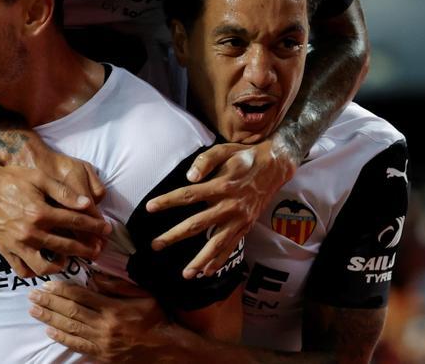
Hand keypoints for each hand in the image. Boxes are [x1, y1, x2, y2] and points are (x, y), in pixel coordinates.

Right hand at [0, 161, 110, 277]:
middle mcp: (29, 232)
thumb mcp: (39, 178)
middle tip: (99, 249)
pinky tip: (44, 263)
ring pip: (45, 266)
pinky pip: (22, 269)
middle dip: (87, 248)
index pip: (75, 222)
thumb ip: (64, 192)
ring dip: (61, 264)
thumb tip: (87, 204)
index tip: (107, 229)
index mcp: (40, 212)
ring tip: (70, 258)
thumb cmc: (11, 178)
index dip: (95, 226)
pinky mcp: (5, 249)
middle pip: (66, 246)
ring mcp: (16, 244)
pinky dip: (34, 271)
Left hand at [28, 276, 167, 362]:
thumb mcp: (143, 295)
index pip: (80, 296)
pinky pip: (77, 346)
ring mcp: (102, 342)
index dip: (60, 290)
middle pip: (70, 312)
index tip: (47, 284)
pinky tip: (49, 331)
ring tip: (34, 310)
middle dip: (49, 303)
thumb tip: (94, 277)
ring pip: (69, 328)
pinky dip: (62, 338)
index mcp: (113, 309)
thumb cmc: (155, 318)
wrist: (166, 348)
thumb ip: (117, 285)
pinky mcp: (102, 355)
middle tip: (32, 295)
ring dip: (49, 319)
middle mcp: (104, 326)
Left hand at [147, 139, 295, 277]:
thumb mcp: (224, 150)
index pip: (188, 195)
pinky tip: (206, 272)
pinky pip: (231, 247)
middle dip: (175, 236)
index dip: (168, 201)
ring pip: (216, 243)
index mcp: (221, 185)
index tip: (149, 207)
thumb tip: (189, 177)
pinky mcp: (246, 226)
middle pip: (198, 224)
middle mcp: (230, 205)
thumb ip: (205, 161)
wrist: (275, 166)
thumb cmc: (244, 157)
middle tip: (156, 245)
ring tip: (185, 274)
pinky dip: (219, 260)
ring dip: (200, 260)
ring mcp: (239, 219)